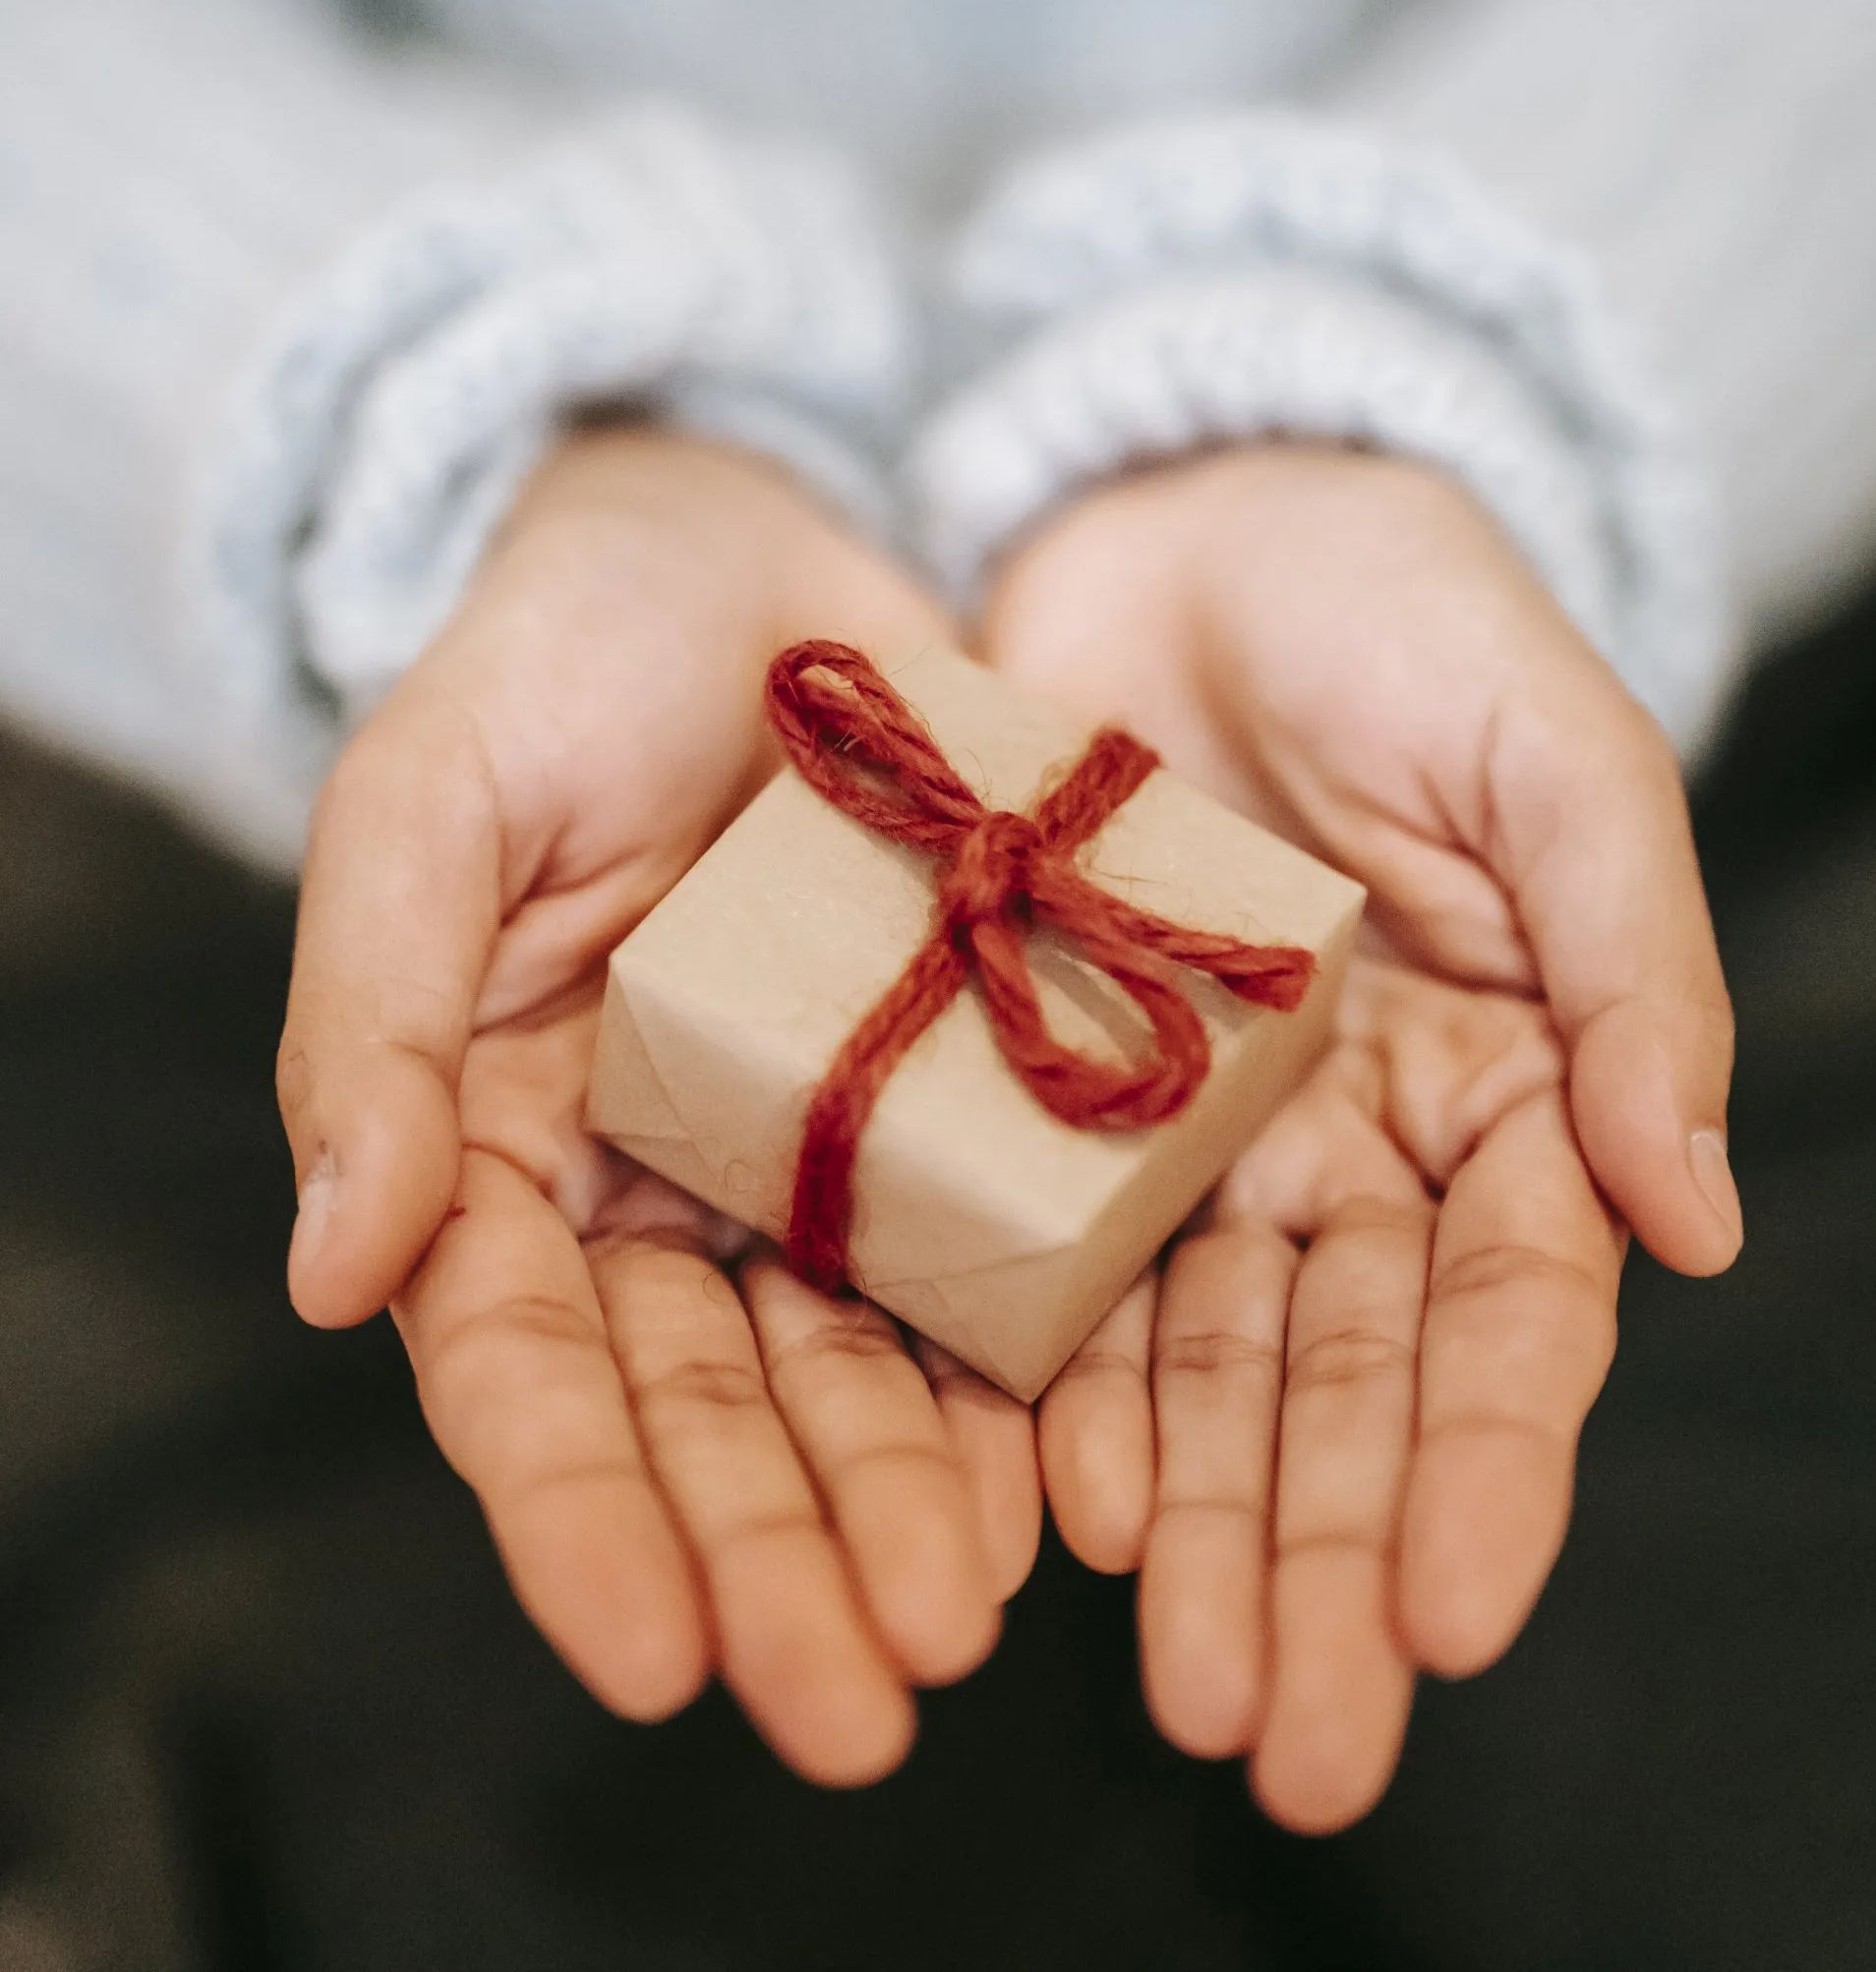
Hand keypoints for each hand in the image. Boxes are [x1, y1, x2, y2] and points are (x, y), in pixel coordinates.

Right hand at [276, 428, 1039, 1784]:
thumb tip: (338, 1270)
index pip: (525, 1367)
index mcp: (504, 1137)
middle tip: (859, 1704)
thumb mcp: (430, 805)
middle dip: (773, 1556)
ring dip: (905, 1506)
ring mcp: (819, 1147)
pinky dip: (1022, 1374)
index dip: (579, 1517)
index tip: (653, 1658)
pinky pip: (988, 1255)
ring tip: (968, 1629)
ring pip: (854, 1364)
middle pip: (708, 1406)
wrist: (751, 547)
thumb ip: (370, 1024)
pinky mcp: (958, 1093)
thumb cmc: (558, 655)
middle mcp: (664, 1176)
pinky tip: (1069, 1484)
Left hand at [983, 443, 1737, 1830]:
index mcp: (1501, 1080)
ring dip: (1200, 1534)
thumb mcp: (1550, 756)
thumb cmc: (1398, 609)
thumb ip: (1630, 970)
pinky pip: (1054, 1263)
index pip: (1508, 1314)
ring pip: (1204, 1366)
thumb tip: (1696, 1211)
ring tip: (1187, 1689)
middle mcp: (1348, 1140)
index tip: (1453, 1617)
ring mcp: (1193, 1129)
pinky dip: (1057, 1391)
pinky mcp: (1047, 1089)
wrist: (1180, 520)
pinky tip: (1052, 1512)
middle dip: (1328, 1561)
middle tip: (1299, 1742)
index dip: (1486, 1465)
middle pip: (1345, 1385)